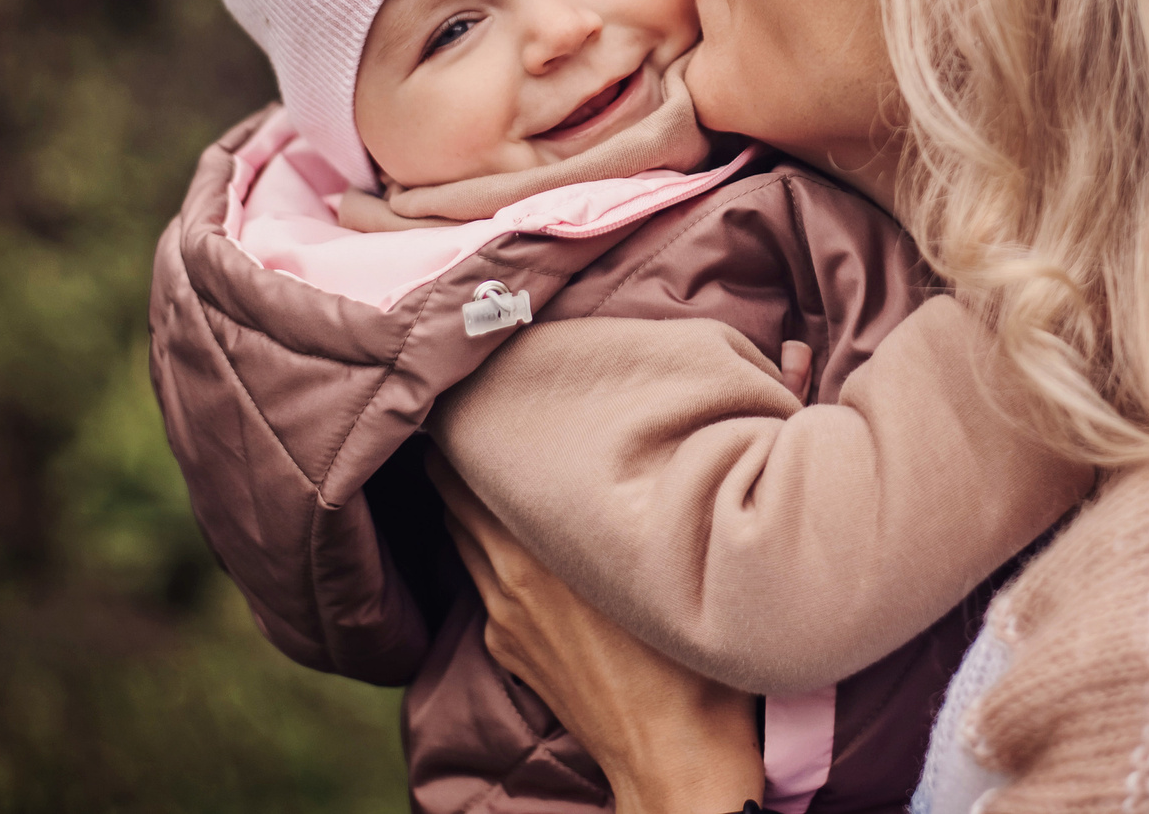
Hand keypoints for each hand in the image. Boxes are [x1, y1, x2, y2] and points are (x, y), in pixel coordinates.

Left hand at [431, 450, 766, 813]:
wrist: (675, 754)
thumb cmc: (693, 649)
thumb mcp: (669, 556)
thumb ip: (639, 496)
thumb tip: (624, 442)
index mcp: (541, 547)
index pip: (470, 466)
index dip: (472, 426)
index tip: (485, 393)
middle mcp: (507, 575)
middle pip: (455, 494)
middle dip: (465, 457)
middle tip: (488, 418)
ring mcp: (502, 616)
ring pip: (463, 535)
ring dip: (473, 502)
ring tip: (500, 468)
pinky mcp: (508, 648)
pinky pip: (480, 581)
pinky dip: (486, 550)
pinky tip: (521, 542)